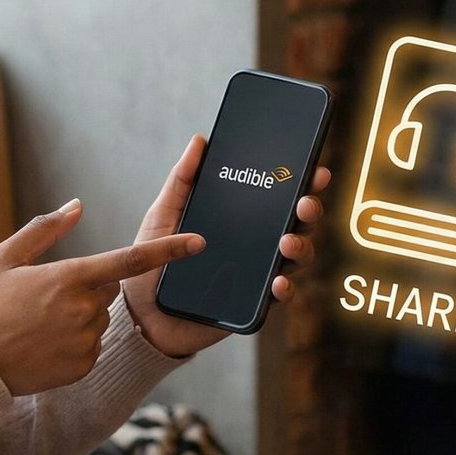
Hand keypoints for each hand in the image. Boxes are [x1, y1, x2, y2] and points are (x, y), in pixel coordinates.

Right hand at [0, 200, 204, 394]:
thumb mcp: (3, 258)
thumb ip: (45, 229)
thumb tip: (76, 206)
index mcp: (69, 278)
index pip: (130, 260)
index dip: (169, 251)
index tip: (199, 242)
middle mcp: (85, 310)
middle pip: (107, 289)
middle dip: (86, 287)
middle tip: (43, 298)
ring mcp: (86, 341)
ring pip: (98, 318)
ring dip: (79, 317)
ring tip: (37, 325)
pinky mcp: (83, 367)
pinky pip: (91, 346)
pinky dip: (74, 343)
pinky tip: (42, 345)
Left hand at [122, 134, 331, 357]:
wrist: (141, 313)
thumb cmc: (153, 261)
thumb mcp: (165, 213)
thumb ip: (182, 179)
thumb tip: (200, 141)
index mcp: (240, 219)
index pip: (277, 198)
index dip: (300, 183)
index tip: (314, 170)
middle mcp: (254, 244)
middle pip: (295, 224)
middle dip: (308, 210)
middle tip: (305, 203)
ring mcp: (256, 274)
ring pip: (294, 258)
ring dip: (301, 247)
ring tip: (287, 242)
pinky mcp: (252, 303)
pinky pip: (277, 295)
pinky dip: (284, 288)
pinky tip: (279, 281)